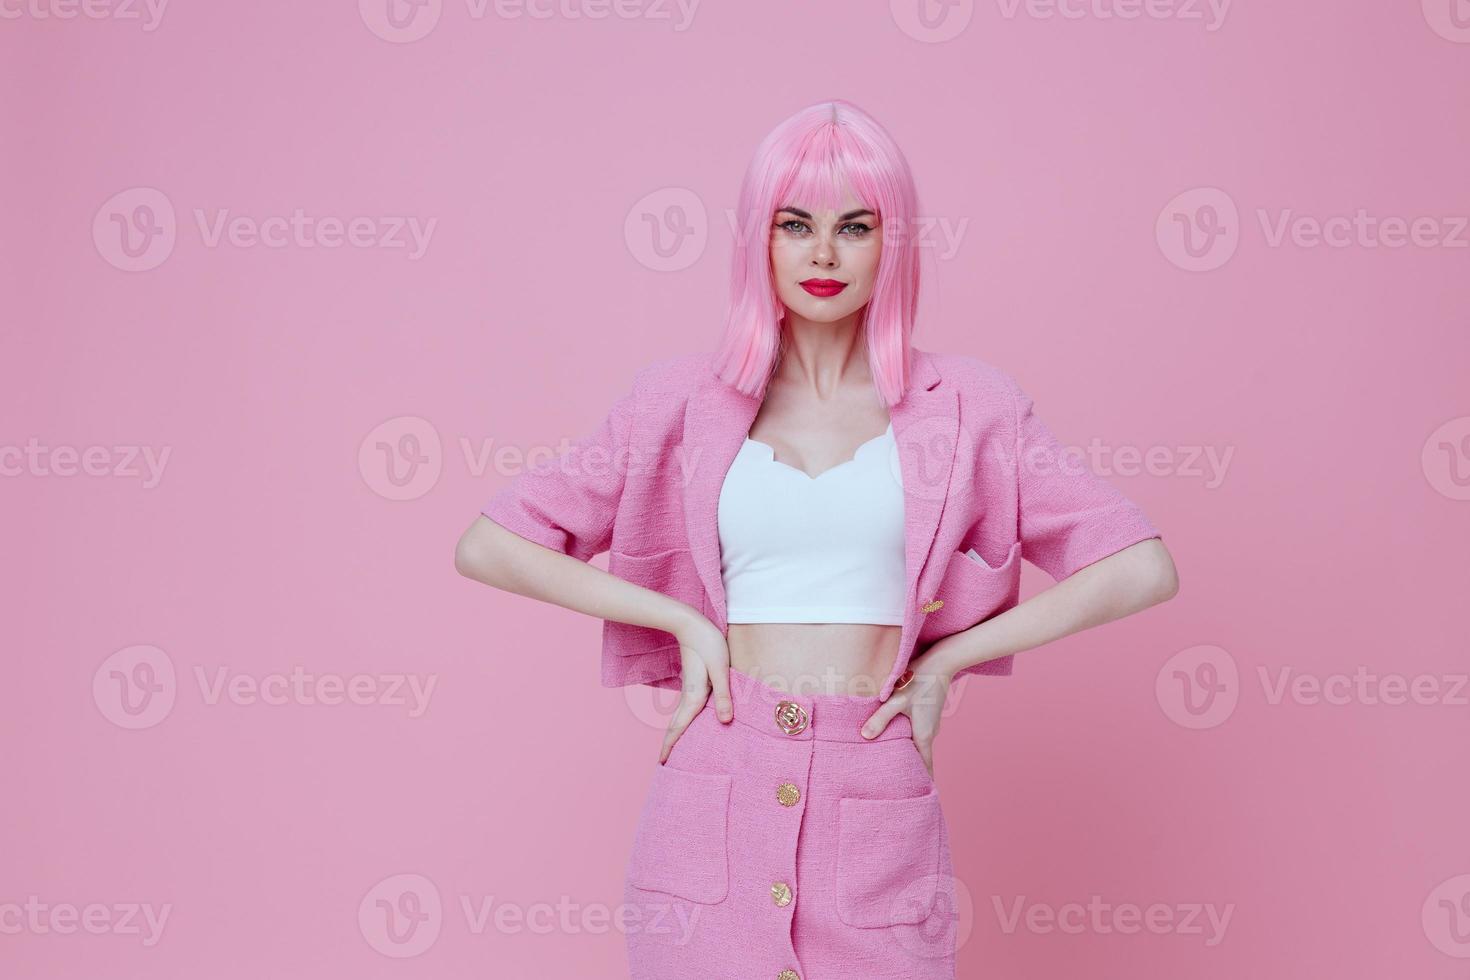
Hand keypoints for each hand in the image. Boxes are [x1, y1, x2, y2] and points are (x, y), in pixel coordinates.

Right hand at [658, 609, 732, 764]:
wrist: (690, 624)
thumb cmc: (708, 644)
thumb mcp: (720, 669)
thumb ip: (723, 696)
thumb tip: (725, 721)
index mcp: (694, 696)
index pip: (680, 726)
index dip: (671, 745)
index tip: (662, 762)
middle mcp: (688, 695)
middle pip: (675, 725)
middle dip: (669, 743)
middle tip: (663, 761)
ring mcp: (688, 689)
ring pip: (679, 717)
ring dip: (675, 733)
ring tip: (673, 747)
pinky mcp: (692, 683)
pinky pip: (684, 708)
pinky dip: (682, 720)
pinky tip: (687, 722)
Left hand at [859, 650, 954, 780]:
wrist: (940, 662)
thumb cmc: (918, 681)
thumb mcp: (896, 700)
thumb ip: (880, 719)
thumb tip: (864, 737)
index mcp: (923, 735)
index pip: (924, 767)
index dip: (922, 782)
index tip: (917, 796)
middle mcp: (929, 732)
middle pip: (920, 757)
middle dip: (910, 769)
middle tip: (896, 782)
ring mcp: (929, 723)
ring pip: (918, 744)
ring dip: (908, 752)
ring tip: (891, 761)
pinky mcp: (927, 713)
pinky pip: (917, 732)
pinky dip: (908, 739)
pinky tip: (895, 736)